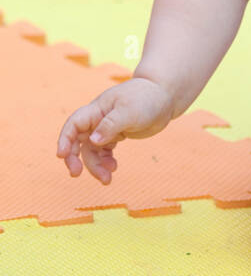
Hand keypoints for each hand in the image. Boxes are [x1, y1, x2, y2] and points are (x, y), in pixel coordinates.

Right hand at [56, 78, 174, 184]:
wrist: (165, 96)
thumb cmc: (146, 98)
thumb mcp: (129, 111)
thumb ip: (111, 125)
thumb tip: (93, 141)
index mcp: (97, 110)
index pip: (74, 124)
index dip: (64, 139)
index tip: (61, 156)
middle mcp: (98, 119)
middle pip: (77, 140)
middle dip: (74, 158)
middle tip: (76, 174)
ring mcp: (106, 128)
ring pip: (92, 150)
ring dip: (95, 166)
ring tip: (107, 179)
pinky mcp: (116, 135)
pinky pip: (104, 152)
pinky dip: (106, 162)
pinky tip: (113, 169)